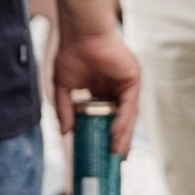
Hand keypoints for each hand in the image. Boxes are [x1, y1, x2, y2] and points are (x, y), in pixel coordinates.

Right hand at [50, 18, 140, 154]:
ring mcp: (125, 85)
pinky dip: (124, 120)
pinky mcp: (132, 80)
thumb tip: (65, 133)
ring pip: (127, 115)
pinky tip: (117, 133)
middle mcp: (115, 89)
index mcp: (100, 90)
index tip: (102, 152)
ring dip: (123, 135)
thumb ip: (64, 110)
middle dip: (118, 140)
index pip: (106, 117)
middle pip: (120, 120)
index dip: (105, 134)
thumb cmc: (71, 53)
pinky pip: (129, 105)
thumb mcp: (62, 87)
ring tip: (117, 153)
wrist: (81, 34)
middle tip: (115, 160)